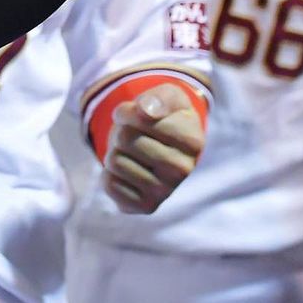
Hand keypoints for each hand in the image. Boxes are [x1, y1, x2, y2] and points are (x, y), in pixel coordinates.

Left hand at [102, 83, 205, 213]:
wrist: (165, 146)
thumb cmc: (165, 116)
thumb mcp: (168, 95)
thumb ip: (159, 97)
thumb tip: (145, 110)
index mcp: (192, 140)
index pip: (138, 118)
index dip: (127, 111)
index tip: (138, 115)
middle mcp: (183, 170)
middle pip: (123, 139)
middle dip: (121, 131)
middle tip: (133, 134)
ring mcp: (165, 192)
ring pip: (114, 161)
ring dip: (115, 151)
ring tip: (132, 152)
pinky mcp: (147, 206)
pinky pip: (109, 185)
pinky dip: (110, 174)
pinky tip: (128, 171)